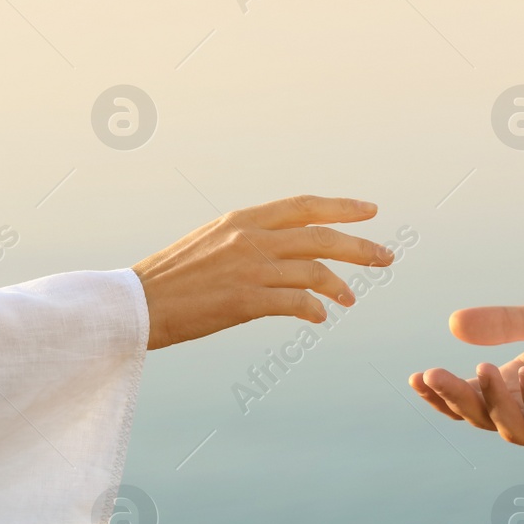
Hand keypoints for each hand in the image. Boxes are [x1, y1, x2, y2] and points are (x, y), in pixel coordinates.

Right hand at [132, 195, 393, 349]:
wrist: (137, 304)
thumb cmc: (171, 279)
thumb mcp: (210, 243)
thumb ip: (248, 240)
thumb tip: (283, 250)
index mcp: (242, 219)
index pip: (304, 206)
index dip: (341, 206)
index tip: (370, 211)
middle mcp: (250, 238)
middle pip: (321, 236)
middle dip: (359, 246)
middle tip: (386, 257)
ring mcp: (249, 268)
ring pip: (315, 269)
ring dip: (340, 285)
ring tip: (350, 298)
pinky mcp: (245, 300)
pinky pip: (296, 302)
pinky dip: (313, 309)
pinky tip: (319, 317)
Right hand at [410, 300, 523, 454]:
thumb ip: (505, 323)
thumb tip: (452, 323)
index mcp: (519, 385)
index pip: (473, 401)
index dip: (443, 395)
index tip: (417, 377)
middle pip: (485, 418)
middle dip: (457, 400)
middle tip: (435, 375)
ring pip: (514, 430)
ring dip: (495, 403)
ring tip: (483, 370)